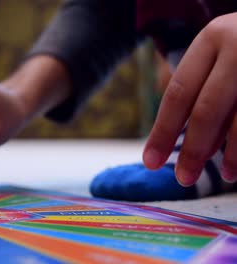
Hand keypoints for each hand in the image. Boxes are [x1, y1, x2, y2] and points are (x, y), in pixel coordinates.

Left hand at [143, 13, 236, 185]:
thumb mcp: (219, 55)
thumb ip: (200, 89)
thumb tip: (182, 144)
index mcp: (211, 39)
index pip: (178, 93)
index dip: (162, 132)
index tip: (150, 162)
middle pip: (207, 109)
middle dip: (193, 150)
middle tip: (183, 178)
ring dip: (233, 154)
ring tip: (228, 176)